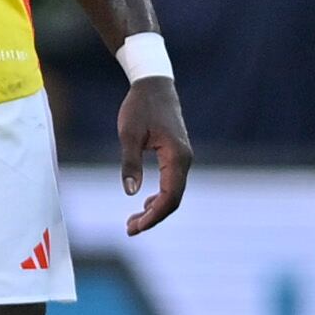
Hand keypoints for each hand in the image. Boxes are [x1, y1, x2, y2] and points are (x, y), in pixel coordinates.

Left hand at [118, 75, 192, 233]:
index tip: (134, 227)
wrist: (154, 84)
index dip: (154, 216)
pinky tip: (144, 203)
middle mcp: (184, 160)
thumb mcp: (129, 134)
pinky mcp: (177, 156)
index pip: (170, 196)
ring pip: (173, 193)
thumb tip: (130, 192)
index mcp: (176, 156)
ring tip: (133, 221)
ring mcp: (183, 158)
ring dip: (155, 209)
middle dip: (153, 217)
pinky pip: (172, 183)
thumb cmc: (140, 106)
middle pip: (173, 199)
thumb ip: (130, 163)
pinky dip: (159, 197)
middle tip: (129, 229)